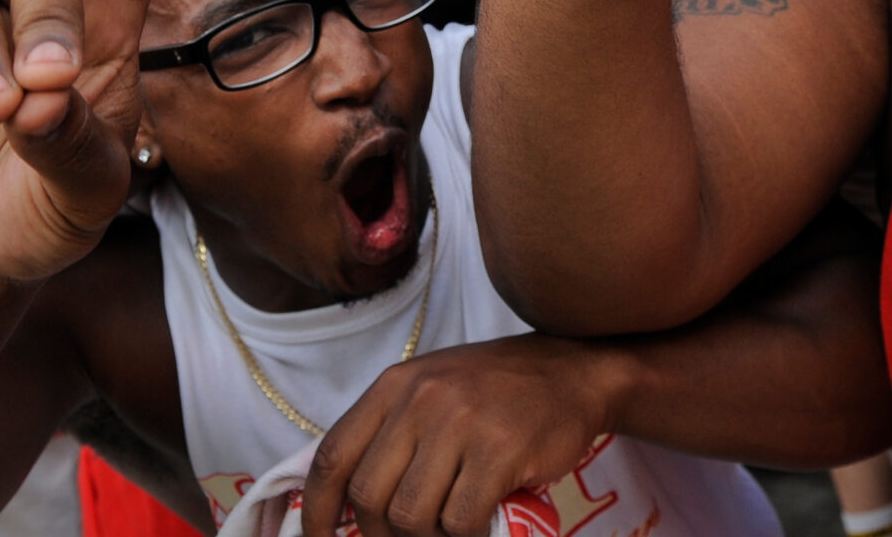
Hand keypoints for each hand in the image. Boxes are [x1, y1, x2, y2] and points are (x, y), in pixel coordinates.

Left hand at [299, 337, 620, 536]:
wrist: (575, 370)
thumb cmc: (498, 391)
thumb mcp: (433, 391)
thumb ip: (392, 434)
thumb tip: (346, 507)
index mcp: (395, 385)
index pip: (333, 456)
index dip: (317, 510)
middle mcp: (420, 399)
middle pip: (369, 496)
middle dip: (379, 534)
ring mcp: (460, 423)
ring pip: (410, 516)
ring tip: (448, 528)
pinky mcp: (499, 451)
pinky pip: (459, 522)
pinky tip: (480, 523)